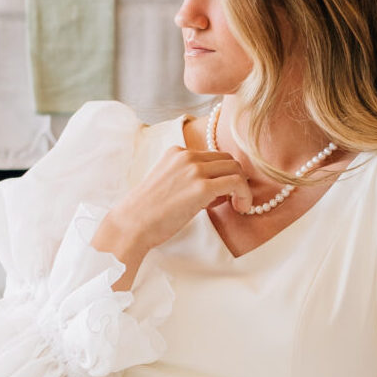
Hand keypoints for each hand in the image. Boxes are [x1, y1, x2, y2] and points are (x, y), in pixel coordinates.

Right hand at [93, 145, 251, 289]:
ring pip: (236, 169)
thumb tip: (220, 191)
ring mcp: (195, 169)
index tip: (221, 195)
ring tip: (239, 206)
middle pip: (228, 159)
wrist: (132, 224)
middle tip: (234, 200)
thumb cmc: (148, 212)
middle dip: (235, 178)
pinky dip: (245, 195)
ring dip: (243, 188)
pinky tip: (240, 208)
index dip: (221, 174)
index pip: (213, 156)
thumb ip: (190, 179)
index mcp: (177, 152)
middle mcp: (187, 156)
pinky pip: (237, 183)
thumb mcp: (168, 183)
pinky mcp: (202, 187)